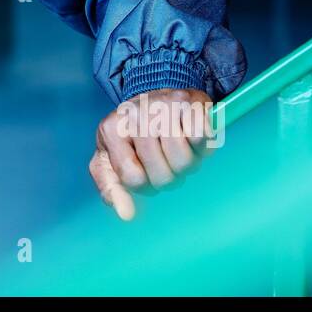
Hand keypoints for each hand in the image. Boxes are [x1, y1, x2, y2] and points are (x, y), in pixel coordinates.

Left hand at [88, 87, 213, 221]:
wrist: (155, 97)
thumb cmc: (134, 135)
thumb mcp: (112, 160)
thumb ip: (112, 188)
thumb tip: (126, 214)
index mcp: (110, 130)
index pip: (135, 179)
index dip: (147, 183)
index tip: (146, 169)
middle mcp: (133, 114)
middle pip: (162, 174)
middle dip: (169, 175)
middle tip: (165, 158)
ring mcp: (160, 104)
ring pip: (182, 160)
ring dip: (186, 161)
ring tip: (178, 146)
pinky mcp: (188, 100)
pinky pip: (200, 138)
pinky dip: (201, 144)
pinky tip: (190, 133)